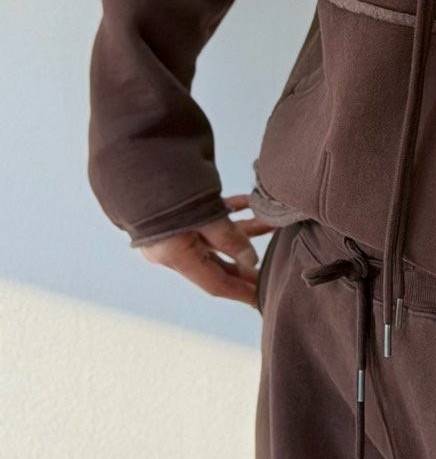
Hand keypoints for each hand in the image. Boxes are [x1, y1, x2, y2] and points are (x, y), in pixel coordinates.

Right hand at [138, 193, 277, 307]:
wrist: (136, 156)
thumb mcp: (204, 216)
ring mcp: (174, 232)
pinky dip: (229, 213)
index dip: (242, 292)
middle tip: (275, 271)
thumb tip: (251, 260)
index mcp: (175, 256)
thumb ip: (229, 239)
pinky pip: (208, 220)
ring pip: (217, 239)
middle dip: (248, 266)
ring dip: (245, 231)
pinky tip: (249, 203)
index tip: (263, 301)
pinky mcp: (176, 214)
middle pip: (219, 264)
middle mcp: (172, 248)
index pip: (216, 283)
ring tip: (273, 223)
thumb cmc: (165, 188)